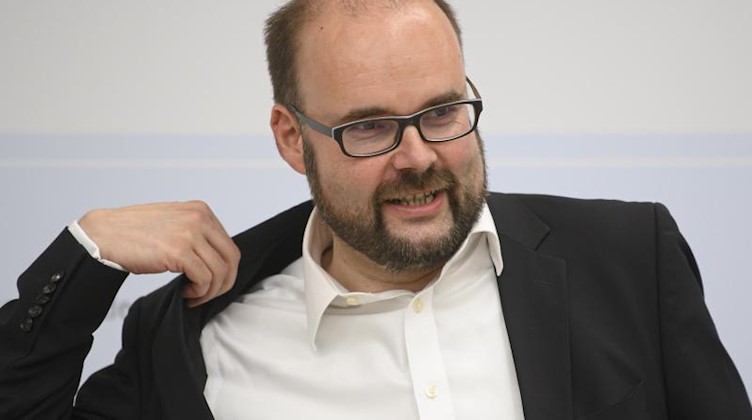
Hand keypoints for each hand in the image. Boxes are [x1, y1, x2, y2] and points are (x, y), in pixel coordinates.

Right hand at [78, 201, 240, 306]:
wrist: (103, 235)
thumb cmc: (133, 232)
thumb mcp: (174, 222)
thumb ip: (196, 233)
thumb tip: (215, 258)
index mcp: (201, 210)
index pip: (229, 245)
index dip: (225, 270)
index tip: (212, 282)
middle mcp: (199, 218)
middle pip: (231, 259)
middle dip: (224, 283)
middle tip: (207, 294)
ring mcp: (190, 233)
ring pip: (220, 272)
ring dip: (209, 291)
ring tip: (192, 296)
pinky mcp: (179, 251)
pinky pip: (204, 279)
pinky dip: (198, 292)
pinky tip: (185, 293)